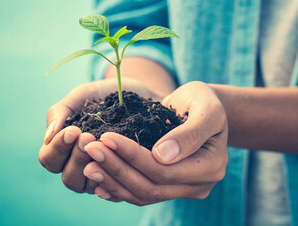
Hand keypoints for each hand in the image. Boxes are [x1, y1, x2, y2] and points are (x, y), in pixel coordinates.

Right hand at [38, 78, 162, 192]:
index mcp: (64, 149)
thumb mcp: (81, 96)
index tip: (74, 130)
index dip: (57, 148)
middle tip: (88, 137)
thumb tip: (47, 137)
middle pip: (68, 178)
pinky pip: (114, 188)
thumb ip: (61, 112)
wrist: (139, 95)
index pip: (49, 159)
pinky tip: (120, 161)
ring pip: (88, 186)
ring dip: (93, 167)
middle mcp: (80, 166)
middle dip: (77, 158)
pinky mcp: (121, 178)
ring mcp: (100, 175)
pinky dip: (114, 176)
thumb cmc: (105, 96)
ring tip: (103, 145)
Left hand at [82, 81, 227, 204]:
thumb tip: (162, 156)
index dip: (133, 156)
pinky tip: (98, 181)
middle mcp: (197, 185)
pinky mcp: (167, 186)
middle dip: (117, 168)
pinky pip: (141, 194)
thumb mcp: (206, 109)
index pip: (164, 170)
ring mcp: (181, 189)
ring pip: (143, 194)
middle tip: (90, 149)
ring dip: (113, 180)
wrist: (201, 108)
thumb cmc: (205, 102)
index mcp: (210, 168)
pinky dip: (118, 189)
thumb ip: (190, 133)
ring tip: (87, 165)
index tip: (107, 137)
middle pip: (150, 186)